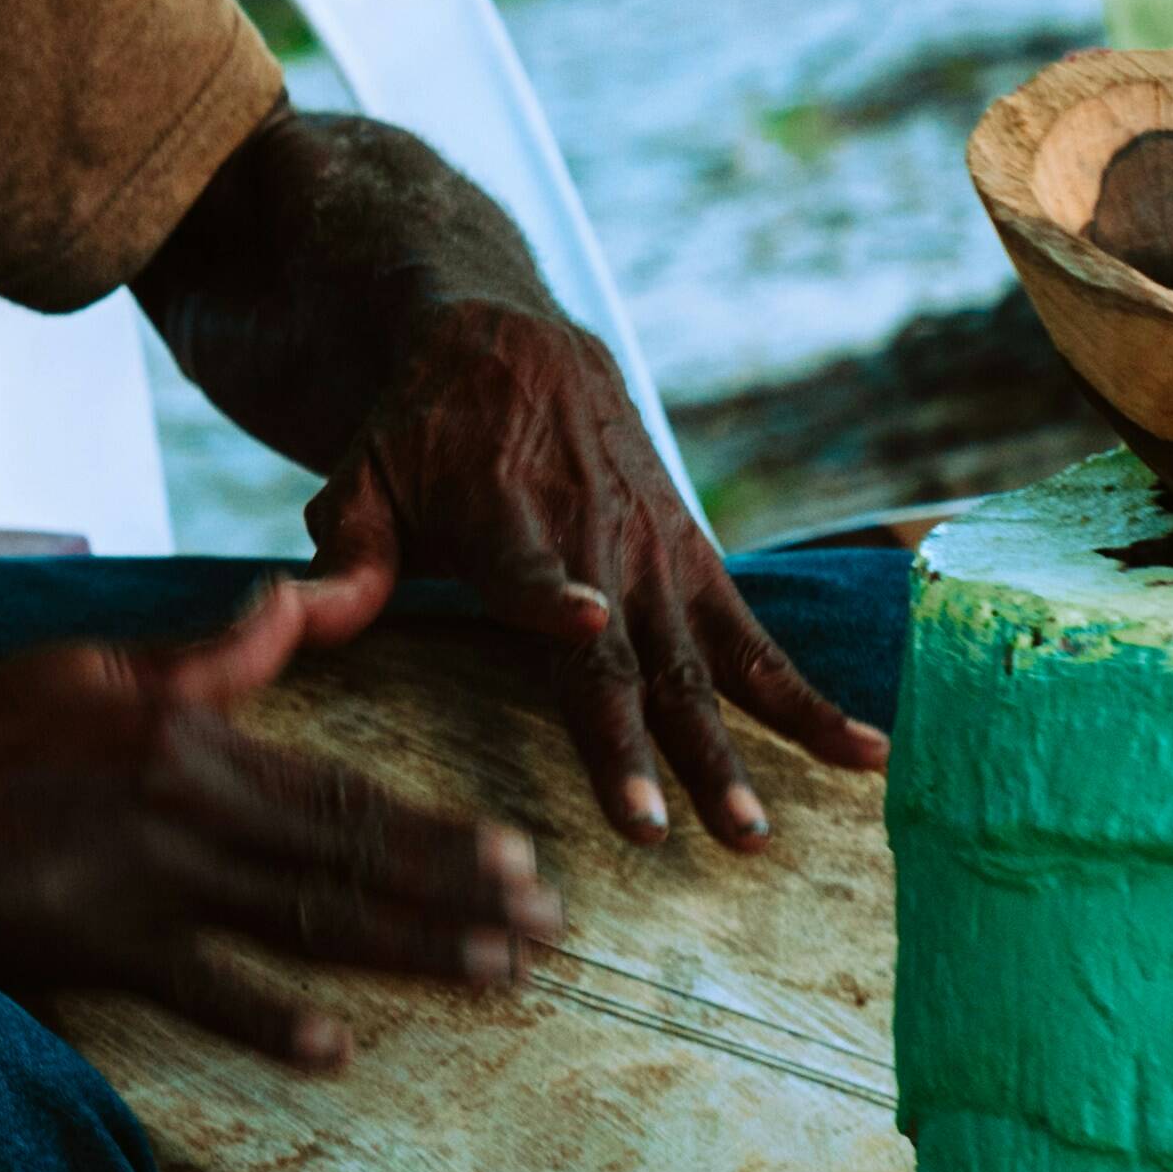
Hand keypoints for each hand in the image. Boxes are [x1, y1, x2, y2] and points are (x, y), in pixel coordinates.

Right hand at [0, 569, 556, 1069]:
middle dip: (459, 895)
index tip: (519, 855)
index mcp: (190, 730)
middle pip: (348, 856)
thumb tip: (297, 600)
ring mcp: (143, 876)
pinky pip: (201, 987)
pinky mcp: (96, 941)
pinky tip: (337, 1047)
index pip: (342, 786)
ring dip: (408, 950)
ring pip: (303, 919)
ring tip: (494, 978)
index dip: (438, 827)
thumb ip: (210, 654)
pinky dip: (270, 1018)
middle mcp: (184, 801)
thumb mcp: (92, 665)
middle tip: (547, 931)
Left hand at [305, 299, 887, 848]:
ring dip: (734, 749)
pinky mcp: (697, 562)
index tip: (583, 622)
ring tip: (758, 830)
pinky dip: (810, 699)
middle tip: (670, 829)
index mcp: (505, 517)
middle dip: (647, 743)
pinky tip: (869, 753)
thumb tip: (302, 615)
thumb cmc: (419, 429)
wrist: (512, 341)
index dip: (552, 596)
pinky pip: (758, 641)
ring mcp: (656, 557)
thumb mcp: (364, 470)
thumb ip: (346, 551)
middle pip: (624, 653)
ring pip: (701, 665)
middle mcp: (595, 542)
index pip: (528, 566)